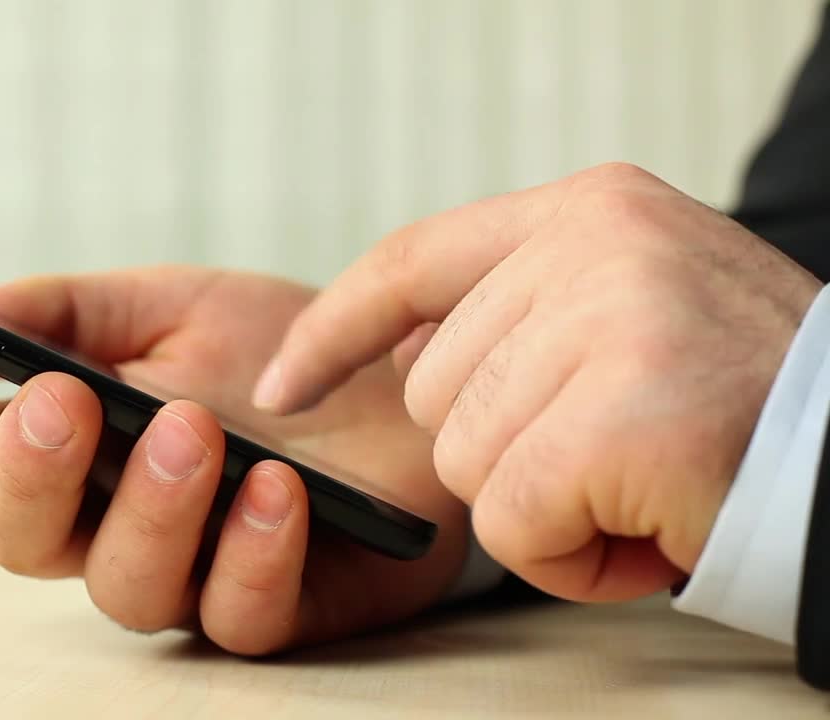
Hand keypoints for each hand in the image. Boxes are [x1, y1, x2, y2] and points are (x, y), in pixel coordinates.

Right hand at [0, 267, 469, 653]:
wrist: (394, 379)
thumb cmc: (269, 352)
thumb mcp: (170, 304)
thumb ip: (69, 309)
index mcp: (66, 450)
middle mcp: (107, 521)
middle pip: (18, 539)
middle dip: (29, 473)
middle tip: (66, 400)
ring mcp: (188, 570)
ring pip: (123, 588)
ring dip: (148, 508)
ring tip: (191, 430)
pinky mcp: (276, 604)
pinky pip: (239, 615)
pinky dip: (252, 554)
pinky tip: (275, 488)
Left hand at [253, 162, 822, 601]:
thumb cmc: (745, 402)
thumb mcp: (632, 307)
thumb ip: (521, 311)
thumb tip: (403, 356)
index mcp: (589, 210)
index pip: (411, 262)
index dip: (333, 331)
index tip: (281, 385)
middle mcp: (594, 246)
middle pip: (434, 392)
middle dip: (506, 450)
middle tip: (614, 455)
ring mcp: (610, 321)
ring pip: (468, 464)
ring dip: (544, 509)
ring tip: (640, 490)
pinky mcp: (623, 413)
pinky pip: (516, 521)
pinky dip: (570, 559)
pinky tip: (647, 534)